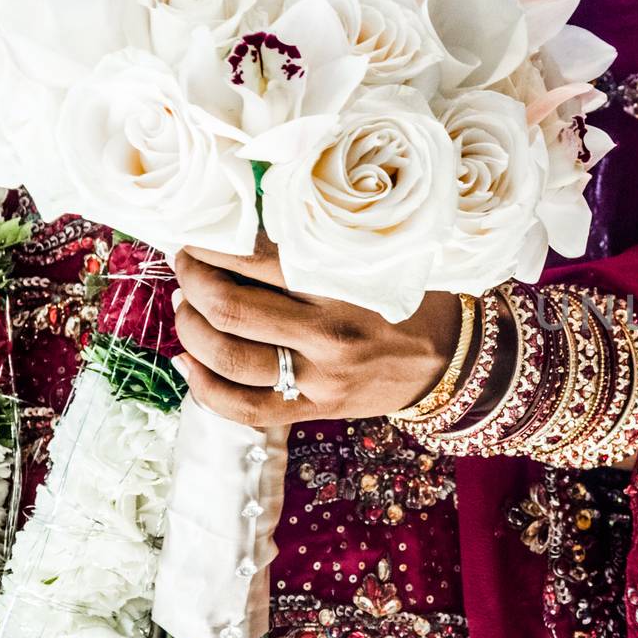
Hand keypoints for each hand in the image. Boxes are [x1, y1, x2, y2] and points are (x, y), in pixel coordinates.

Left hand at [169, 236, 463, 426]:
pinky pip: (241, 407)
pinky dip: (202, 385)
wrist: (451, 361)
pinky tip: (188, 362)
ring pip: (227, 356)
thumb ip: (323, 248)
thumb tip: (248, 228)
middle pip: (231, 307)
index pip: (259, 260)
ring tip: (186, 306)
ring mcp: (319, 378)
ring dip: (190, 327)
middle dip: (193, 280)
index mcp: (346, 287)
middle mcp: (329, 334)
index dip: (215, 245)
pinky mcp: (314, 409)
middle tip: (186, 264)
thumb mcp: (379, 261)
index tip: (201, 234)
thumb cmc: (414, 301)